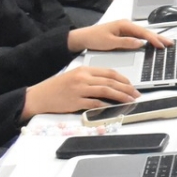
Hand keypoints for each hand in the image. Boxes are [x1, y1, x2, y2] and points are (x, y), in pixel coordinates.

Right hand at [22, 65, 136, 118]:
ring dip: (121, 96)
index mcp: (84, 69)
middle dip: (126, 88)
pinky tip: (114, 107)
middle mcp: (83, 78)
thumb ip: (91, 78)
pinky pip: (95, 103)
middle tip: (136, 93)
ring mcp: (79, 90)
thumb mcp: (75, 76)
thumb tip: (110, 84)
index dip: (123, 78)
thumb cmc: (57, 87)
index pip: (109, 72)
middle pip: (110, 82)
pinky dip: (106, 105)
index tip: (131, 84)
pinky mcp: (76, 102)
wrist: (39, 96)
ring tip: (130, 100)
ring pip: (106, 91)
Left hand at [69, 19, 170, 51]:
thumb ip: (125, 43)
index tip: (161, 45)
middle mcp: (126, 25)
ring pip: (143, 34)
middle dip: (158, 37)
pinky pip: (138, 36)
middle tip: (170, 43)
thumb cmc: (94, 39)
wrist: (82, 38)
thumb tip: (140, 43)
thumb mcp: (109, 42)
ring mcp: (125, 29)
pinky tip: (152, 43)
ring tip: (164, 43)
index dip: (153, 39)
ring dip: (154, 39)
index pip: (143, 32)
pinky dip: (147, 40)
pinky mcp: (123, 34)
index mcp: (124, 25)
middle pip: (146, 32)